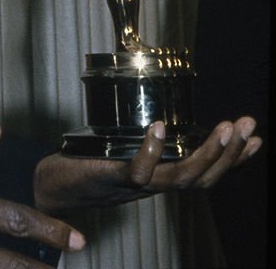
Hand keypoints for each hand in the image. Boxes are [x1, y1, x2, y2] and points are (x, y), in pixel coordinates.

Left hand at [34, 117, 261, 213]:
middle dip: (230, 152)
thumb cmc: (88, 166)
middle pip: (203, 177)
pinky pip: (138, 170)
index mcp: (161, 178)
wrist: (52, 186)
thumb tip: (166, 121)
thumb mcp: (126, 154)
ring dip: (205, 154)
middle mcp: (155, 185)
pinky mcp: (112, 177)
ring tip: (223, 128)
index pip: (207, 173)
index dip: (233, 159)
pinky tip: (160, 128)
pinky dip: (152, 151)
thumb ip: (147, 146)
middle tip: (247, 124)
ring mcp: (135, 184)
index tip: (254, 138)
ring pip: (181, 177)